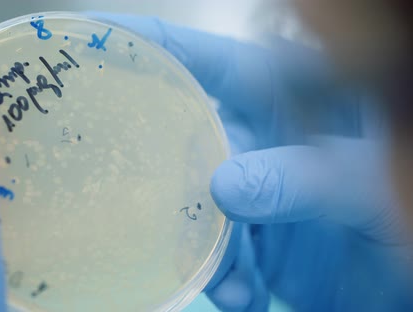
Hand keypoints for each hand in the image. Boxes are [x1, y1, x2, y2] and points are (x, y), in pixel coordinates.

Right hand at [92, 13, 412, 310]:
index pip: (208, 61)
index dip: (150, 44)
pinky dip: (221, 279)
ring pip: (192, 205)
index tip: (95, 38)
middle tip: (125, 182)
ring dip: (199, 242)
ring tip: (226, 272)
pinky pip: (213, 254)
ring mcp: (251, 192)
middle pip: (185, 137)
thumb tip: (223, 188)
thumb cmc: (407, 212)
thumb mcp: (366, 186)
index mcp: (288, 103)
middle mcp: (259, 142)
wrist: (406, 293)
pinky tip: (244, 294)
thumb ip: (302, 179)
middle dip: (157, 164)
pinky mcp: (250, 240)